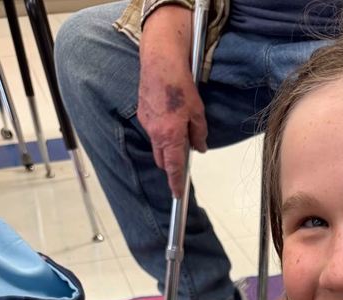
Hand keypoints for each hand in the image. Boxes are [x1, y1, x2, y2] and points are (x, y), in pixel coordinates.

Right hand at [138, 5, 207, 195]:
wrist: (160, 61)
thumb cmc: (180, 84)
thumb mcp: (198, 112)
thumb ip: (199, 134)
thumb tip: (199, 148)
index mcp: (171, 136)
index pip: (173, 168)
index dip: (176, 183)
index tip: (177, 195)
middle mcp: (156, 134)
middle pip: (162, 160)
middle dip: (172, 164)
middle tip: (184, 158)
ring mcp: (147, 124)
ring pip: (157, 146)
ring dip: (166, 146)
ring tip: (178, 131)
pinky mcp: (143, 114)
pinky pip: (152, 130)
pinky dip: (161, 131)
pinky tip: (169, 117)